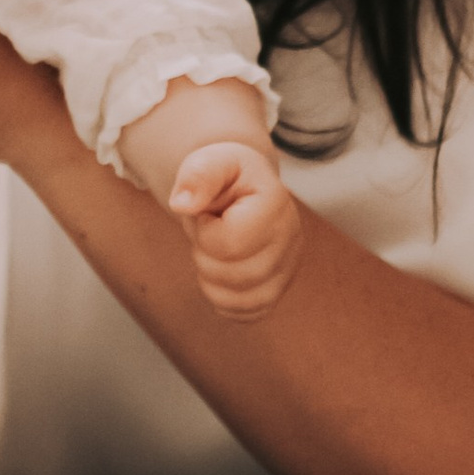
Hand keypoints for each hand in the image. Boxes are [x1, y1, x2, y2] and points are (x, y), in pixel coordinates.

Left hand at [170, 140, 305, 319]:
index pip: (229, 243)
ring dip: (210, 279)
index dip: (202, 231)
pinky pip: (246, 313)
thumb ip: (197, 176)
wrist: (241, 187)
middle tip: (206, 232)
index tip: (207, 213)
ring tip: (214, 250)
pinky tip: (220, 272)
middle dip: (204, 255)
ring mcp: (288, 268)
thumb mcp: (209, 161)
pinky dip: (223, 299)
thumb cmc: (224, 175)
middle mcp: (291, 239)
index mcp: (275, 204)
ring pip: (240, 300)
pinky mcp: (278, 289)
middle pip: (235, 275)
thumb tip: (182, 205)